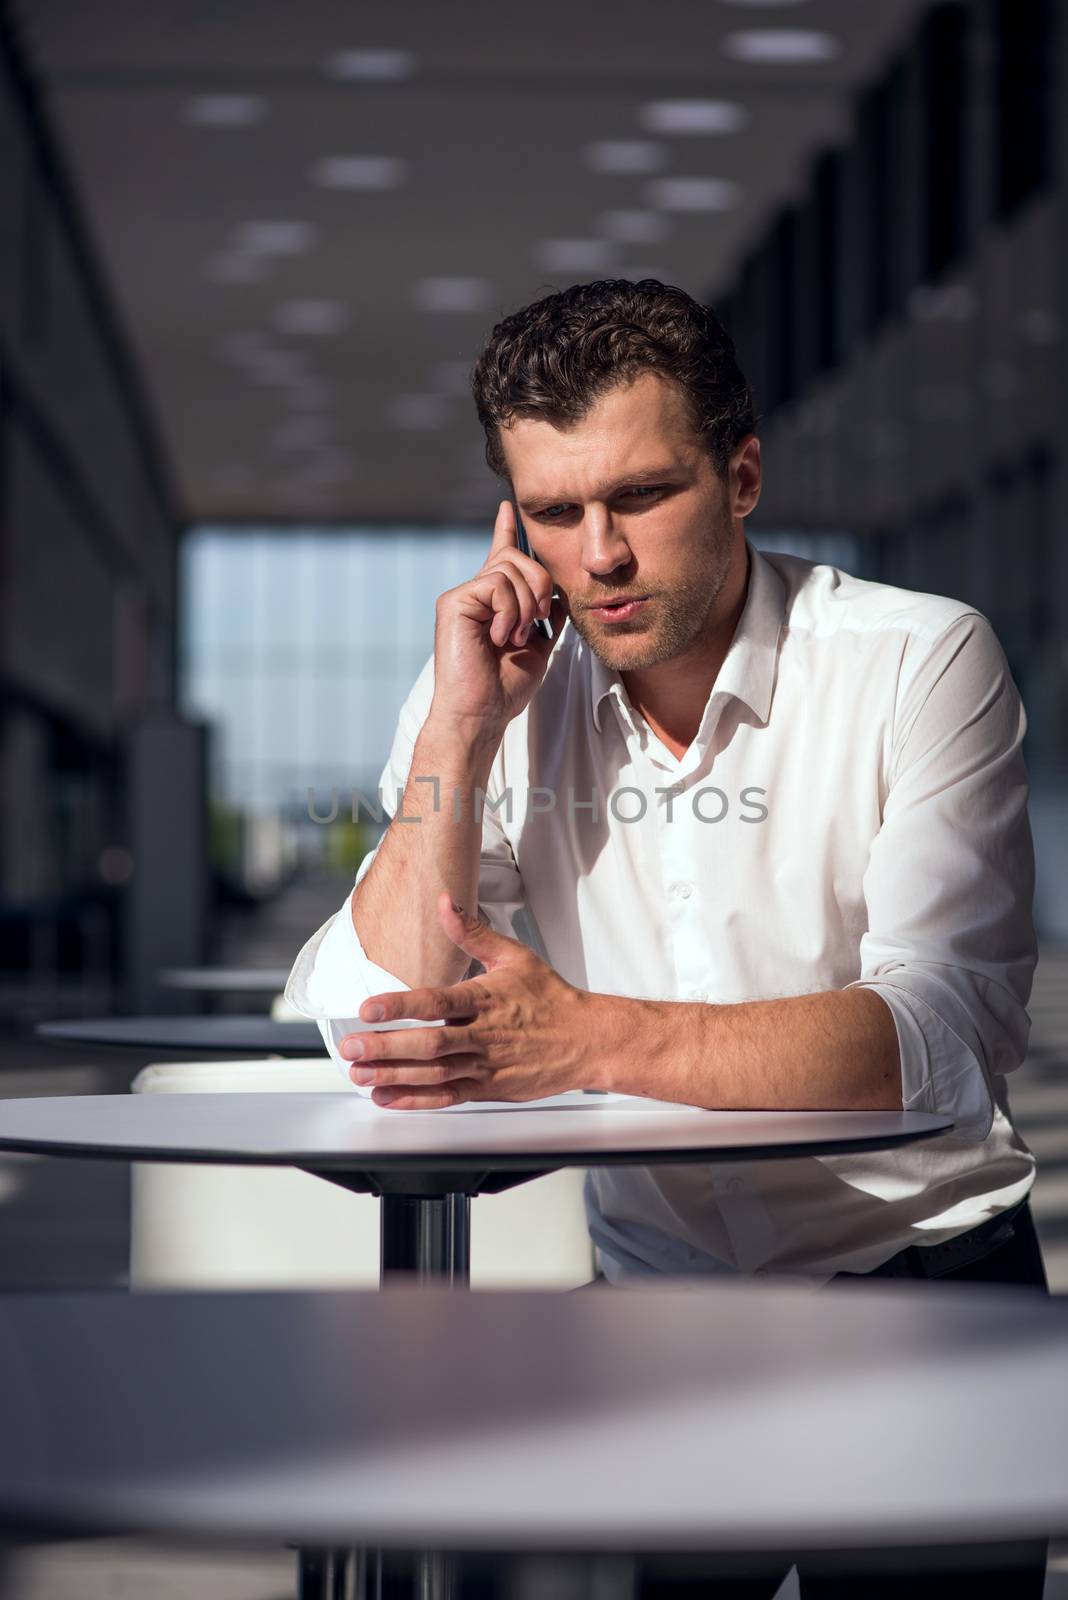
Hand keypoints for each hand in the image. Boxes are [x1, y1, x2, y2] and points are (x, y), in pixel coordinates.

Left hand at [337, 893, 609, 1108]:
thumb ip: (472, 932)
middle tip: (351, 1047)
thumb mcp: (514, 956)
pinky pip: (447, 1097)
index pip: (436, 1002)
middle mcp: (483, 1035)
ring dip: (393, 1076)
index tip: (368, 1009)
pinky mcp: (488, 1089)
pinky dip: (416, 1100)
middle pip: (429, 1044)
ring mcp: (486, 1066)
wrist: (588, 1041)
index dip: (400, 1006)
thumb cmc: (550, 998)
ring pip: (433, 1074)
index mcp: (486, 1000)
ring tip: (359, 1074)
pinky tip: (387, 1098)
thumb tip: (444, 901)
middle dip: (385, 1047)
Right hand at [429, 500, 567, 735]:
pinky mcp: (454, 602)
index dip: (506, 531)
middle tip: (537, 621)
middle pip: (518, 559)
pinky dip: (509, 612)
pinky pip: (495, 585)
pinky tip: (501, 637)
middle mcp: (475, 594)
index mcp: (493, 603)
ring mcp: (462, 596)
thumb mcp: (539, 647)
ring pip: (509, 569)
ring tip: (515, 637)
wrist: (481, 713)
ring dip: (525, 605)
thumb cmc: (505, 687)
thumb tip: (558, 595)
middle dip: (539, 585)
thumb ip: (547, 617)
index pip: (500, 556)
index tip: (509, 508)